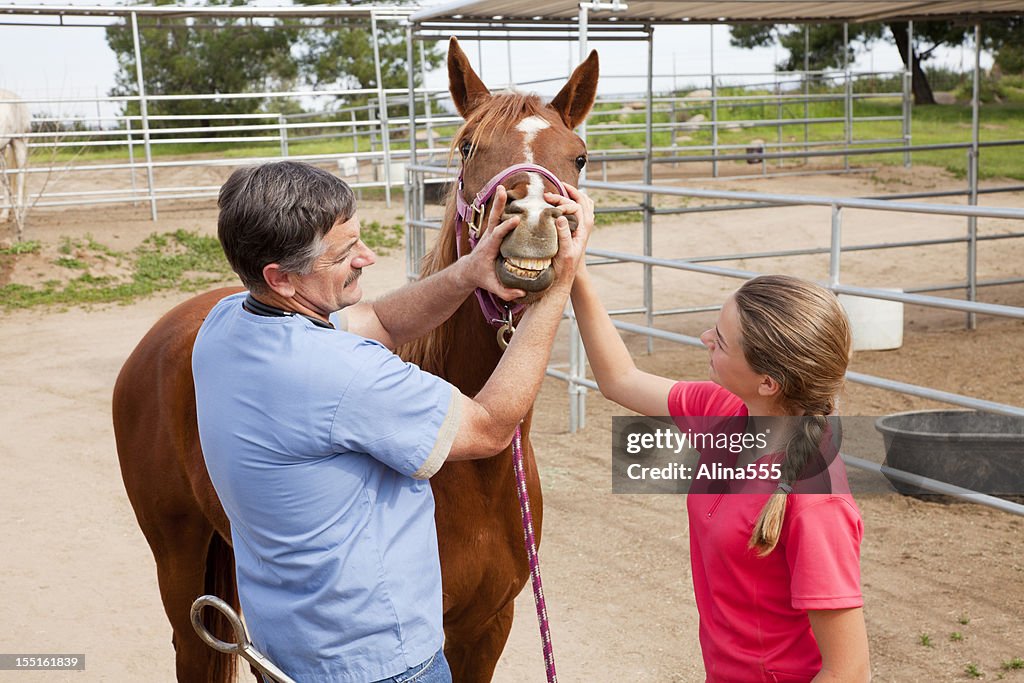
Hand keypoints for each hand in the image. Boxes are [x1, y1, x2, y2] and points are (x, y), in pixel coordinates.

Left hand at [459, 185, 525, 300]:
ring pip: (494, 214)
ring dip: (499, 201)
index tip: (516, 220)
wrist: (468, 270)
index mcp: (489, 247)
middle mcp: (488, 236)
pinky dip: (502, 206)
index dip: (506, 227)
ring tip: (503, 187)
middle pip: (493, 218)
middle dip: (498, 205)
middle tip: (502, 190)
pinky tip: (509, 195)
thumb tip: (522, 292)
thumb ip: (506, 292)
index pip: (498, 234)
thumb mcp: (493, 287)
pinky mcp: (492, 231)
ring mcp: (489, 232)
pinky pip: (498, 217)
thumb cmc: (481, 277)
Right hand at [544, 184, 592, 289]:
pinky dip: (574, 201)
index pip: (575, 205)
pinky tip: (562, 202)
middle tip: (549, 193)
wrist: (567, 276)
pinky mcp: (578, 228)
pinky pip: (581, 209)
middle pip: (581, 200)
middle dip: (567, 192)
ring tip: (559, 190)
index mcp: (583, 228)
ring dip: (573, 195)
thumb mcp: (564, 251)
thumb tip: (561, 216)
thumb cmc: (565, 266)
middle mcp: (586, 224)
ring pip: (584, 202)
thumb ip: (564, 234)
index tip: (547, 198)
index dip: (562, 200)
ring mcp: (584, 225)